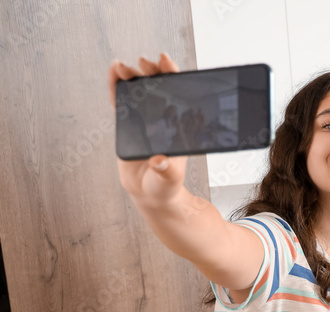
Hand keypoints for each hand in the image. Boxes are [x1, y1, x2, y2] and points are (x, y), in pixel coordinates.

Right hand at [108, 54, 186, 205]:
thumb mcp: (169, 179)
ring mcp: (144, 119)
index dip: (171, 75)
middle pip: (157, 87)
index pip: (177, 94)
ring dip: (131, 76)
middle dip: (151, 71)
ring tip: (122, 65)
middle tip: (143, 62)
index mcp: (177, 125)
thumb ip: (166, 171)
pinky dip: (115, 87)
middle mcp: (162, 118)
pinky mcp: (127, 124)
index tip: (165, 61)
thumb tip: (159, 162)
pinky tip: (112, 73)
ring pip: (137, 92)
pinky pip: (121, 102)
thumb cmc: (165, 186)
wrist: (149, 194)